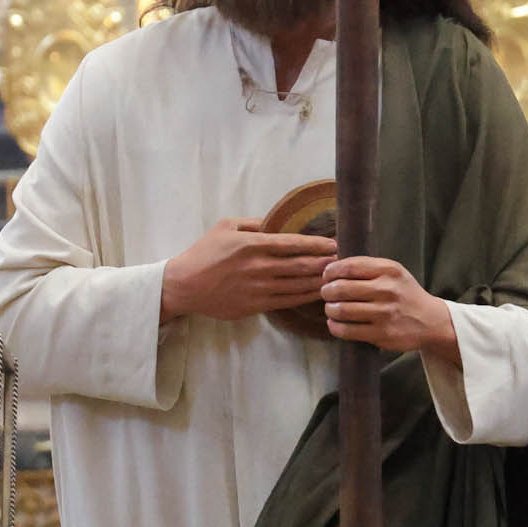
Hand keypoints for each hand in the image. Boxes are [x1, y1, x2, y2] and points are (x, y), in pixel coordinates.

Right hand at [161, 218, 334, 322]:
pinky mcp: (256, 305)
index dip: (317, 244)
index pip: (293, 243)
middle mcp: (259, 267)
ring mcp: (258, 288)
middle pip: (301, 265)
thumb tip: (275, 221)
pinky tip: (317, 294)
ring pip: (297, 285)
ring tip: (337, 278)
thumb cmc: (204, 253)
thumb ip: (253, 222)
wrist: (185, 285)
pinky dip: (305, 297)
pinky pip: (287, 302)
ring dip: (320, 281)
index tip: (333, 243)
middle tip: (343, 261)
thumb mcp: (226, 226)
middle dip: (325, 263)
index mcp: (252, 244)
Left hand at [321, 255, 458, 362]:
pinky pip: (348, 331)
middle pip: (341, 288)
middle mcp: (387, 290)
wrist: (431, 321)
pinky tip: (335, 323)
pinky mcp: (382, 334)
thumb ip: (367, 267)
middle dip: (327, 291)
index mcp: (388, 270)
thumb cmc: (404, 293)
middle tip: (326, 294)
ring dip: (330, 309)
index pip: (349, 266)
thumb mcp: (393, 272)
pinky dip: (335, 327)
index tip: (327, 276)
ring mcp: (385, 313)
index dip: (331, 271)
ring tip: (331, 309)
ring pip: (342, 310)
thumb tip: (331, 266)